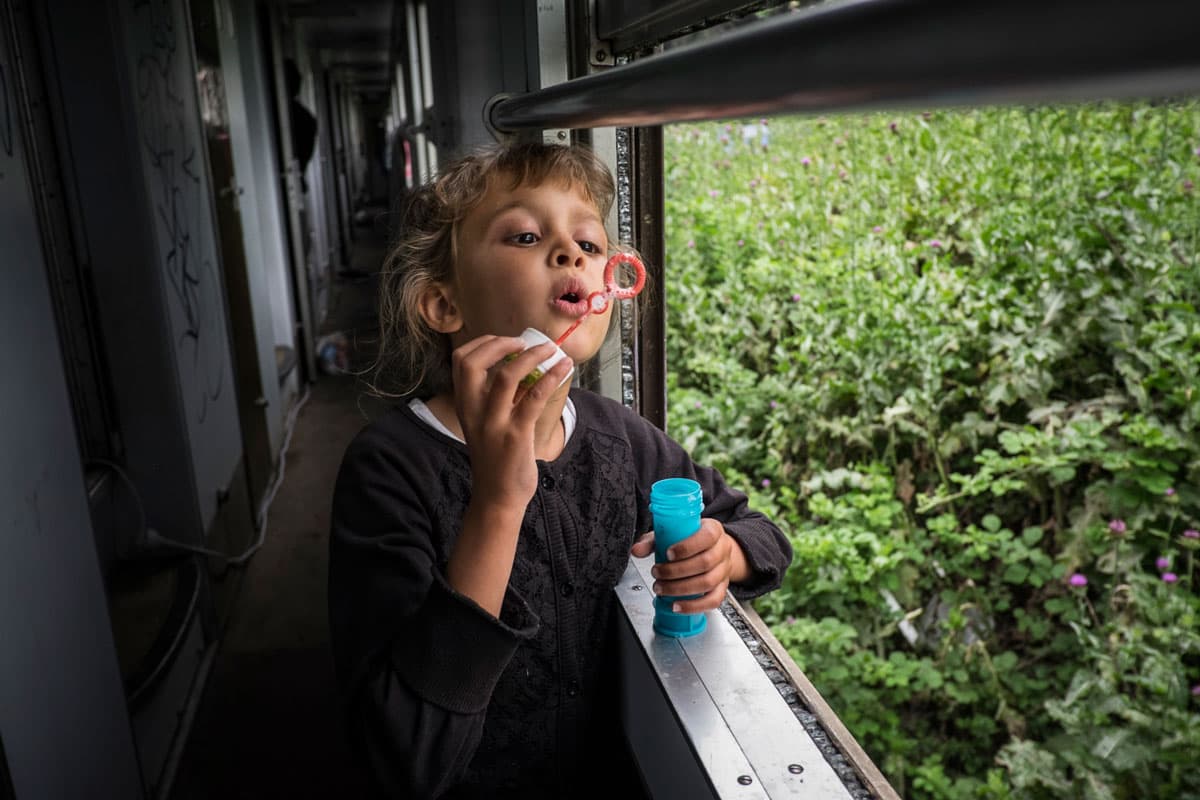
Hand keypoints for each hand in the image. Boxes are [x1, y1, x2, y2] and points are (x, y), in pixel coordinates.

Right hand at [450, 335, 572, 511]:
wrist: (497, 497)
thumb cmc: (496, 458)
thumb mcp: (487, 423)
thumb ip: (499, 397)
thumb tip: (524, 366)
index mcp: (465, 405)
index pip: (461, 360)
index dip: (484, 343)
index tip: (507, 342)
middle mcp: (474, 411)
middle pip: (473, 362)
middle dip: (500, 343)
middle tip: (524, 342)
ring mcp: (494, 424)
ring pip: (507, 376)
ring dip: (532, 355)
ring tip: (551, 349)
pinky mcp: (516, 435)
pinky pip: (534, 397)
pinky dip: (552, 377)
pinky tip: (564, 368)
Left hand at [629, 519, 750, 612]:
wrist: (714, 549)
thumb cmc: (692, 540)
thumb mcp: (673, 533)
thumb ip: (653, 540)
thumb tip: (636, 550)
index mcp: (713, 530)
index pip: (706, 537)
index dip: (687, 547)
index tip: (668, 554)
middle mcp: (722, 550)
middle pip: (705, 562)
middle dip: (676, 571)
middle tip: (657, 573)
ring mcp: (724, 570)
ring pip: (708, 582)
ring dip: (680, 589)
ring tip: (661, 588)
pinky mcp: (722, 588)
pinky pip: (713, 600)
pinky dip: (694, 606)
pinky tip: (676, 605)